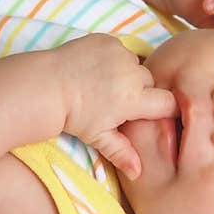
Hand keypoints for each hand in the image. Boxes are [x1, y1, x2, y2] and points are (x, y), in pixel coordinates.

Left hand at [55, 34, 176, 179]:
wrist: (46, 86)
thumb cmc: (72, 116)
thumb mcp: (97, 137)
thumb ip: (122, 152)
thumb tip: (138, 173)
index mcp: (133, 98)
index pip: (167, 102)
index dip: (162, 109)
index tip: (149, 113)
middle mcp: (131, 72)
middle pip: (151, 82)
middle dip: (141, 90)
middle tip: (119, 100)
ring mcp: (119, 52)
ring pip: (136, 64)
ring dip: (127, 73)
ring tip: (105, 83)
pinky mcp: (107, 39)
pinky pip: (121, 49)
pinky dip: (113, 57)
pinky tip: (97, 68)